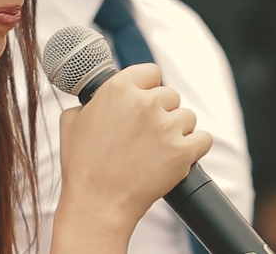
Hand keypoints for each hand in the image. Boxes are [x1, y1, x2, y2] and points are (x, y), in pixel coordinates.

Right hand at [57, 63, 211, 233]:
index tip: (145, 101)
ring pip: (187, 116)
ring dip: (177, 130)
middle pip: (170, 95)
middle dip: (162, 112)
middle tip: (147, 134)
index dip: (148, 87)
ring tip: (159, 149)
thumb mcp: (72, 121)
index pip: (151, 72)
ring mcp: (167, 126)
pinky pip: (203, 139)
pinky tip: (180, 155)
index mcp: (119, 89)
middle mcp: (146, 102)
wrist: (97, 204)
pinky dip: (195, 147)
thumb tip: (98, 98)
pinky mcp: (183, 151)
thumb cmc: (82, 166)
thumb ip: (90, 101)